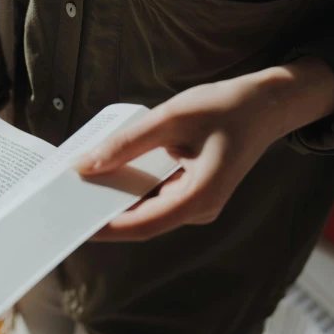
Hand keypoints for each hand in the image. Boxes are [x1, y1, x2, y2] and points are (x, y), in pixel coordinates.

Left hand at [75, 57, 333, 240]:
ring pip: (147, 211)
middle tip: (66, 203)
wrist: (267, 105)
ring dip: (116, 200)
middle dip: (104, 213)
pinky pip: (156, 198)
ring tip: (81, 187)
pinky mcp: (193, 193)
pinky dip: (132, 189)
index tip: (73, 225)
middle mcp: (199, 209)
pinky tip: (110, 174)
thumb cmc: (226, 107)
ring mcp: (197, 204)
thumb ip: (127, 144)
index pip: (142, 225)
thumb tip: (86, 165)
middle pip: (142, 221)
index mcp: (200, 197)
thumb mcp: (171, 118)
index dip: (105, 228)